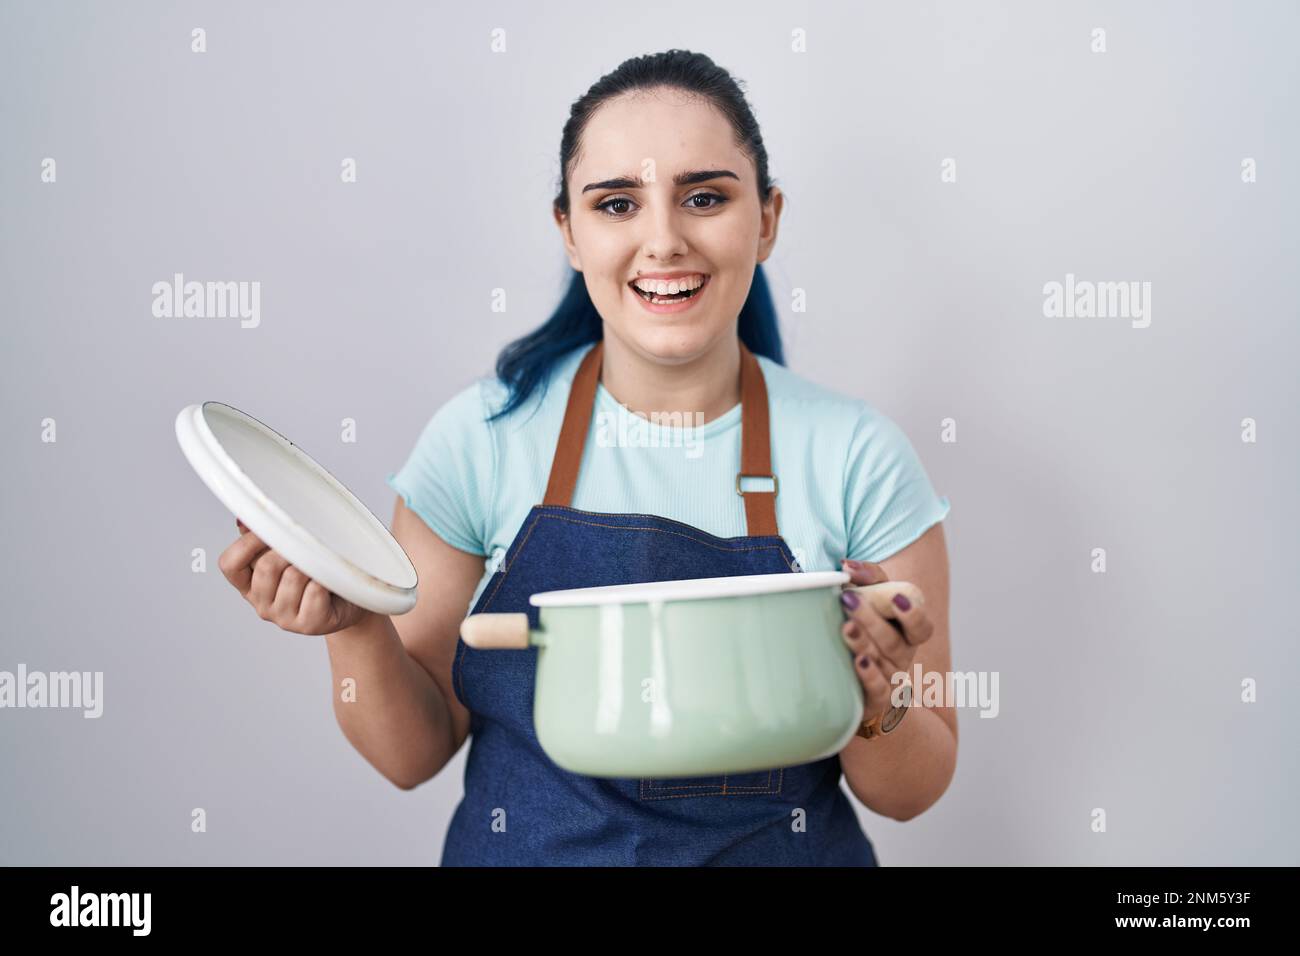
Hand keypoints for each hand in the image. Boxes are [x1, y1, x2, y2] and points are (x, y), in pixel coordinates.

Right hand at [218, 518, 375, 635]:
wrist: (349, 601)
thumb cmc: (316, 572)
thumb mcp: (288, 551)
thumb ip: (265, 535)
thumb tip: (244, 520)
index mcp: (249, 584)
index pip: (229, 564)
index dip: (246, 543)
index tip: (269, 528)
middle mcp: (261, 604)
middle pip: (266, 567)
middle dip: (290, 550)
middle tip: (307, 548)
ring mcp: (284, 618)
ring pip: (293, 577)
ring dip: (312, 564)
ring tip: (320, 567)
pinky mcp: (309, 625)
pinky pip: (315, 591)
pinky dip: (326, 580)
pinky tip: (330, 583)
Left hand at [838, 558, 931, 726]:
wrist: (844, 670)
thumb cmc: (863, 624)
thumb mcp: (867, 594)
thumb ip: (865, 576)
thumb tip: (847, 565)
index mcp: (907, 632)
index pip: (921, 627)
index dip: (913, 615)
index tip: (896, 598)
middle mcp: (903, 656)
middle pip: (895, 642)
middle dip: (872, 620)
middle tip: (849, 599)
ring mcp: (891, 678)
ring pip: (884, 662)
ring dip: (865, 644)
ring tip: (846, 628)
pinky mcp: (875, 698)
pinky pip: (879, 690)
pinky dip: (870, 676)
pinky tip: (858, 661)